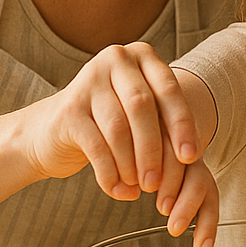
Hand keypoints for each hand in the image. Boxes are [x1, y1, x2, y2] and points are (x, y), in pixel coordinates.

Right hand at [17, 42, 219, 246]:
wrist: (54, 131)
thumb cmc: (112, 124)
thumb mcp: (144, 117)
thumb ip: (166, 126)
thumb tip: (189, 157)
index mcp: (141, 56)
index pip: (168, 90)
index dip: (182, 125)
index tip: (191, 157)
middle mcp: (114, 59)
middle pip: (142, 107)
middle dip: (154, 149)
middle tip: (158, 183)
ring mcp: (88, 81)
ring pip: (118, 128)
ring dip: (132, 164)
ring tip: (139, 187)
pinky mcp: (68, 109)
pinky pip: (96, 145)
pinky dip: (111, 173)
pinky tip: (119, 190)